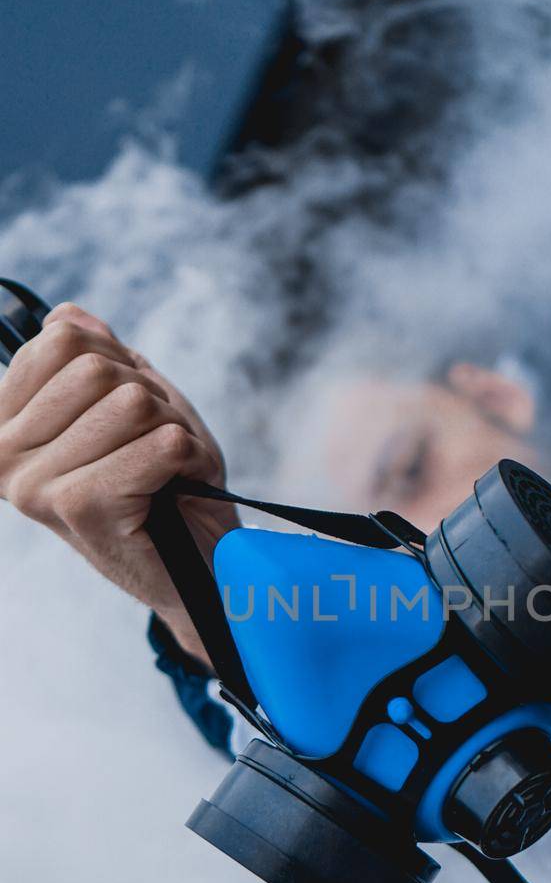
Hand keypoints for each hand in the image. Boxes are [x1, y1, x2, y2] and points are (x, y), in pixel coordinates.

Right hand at [0, 302, 237, 665]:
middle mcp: (5, 457)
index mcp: (6, 427)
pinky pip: (158, 443)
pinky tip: (178, 487)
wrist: (199, 566)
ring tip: (164, 469)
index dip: (118, 361)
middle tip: (154, 447)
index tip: (127, 414)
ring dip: (170, 429)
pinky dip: (188, 457)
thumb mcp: (129, 407)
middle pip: (96, 367)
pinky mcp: (81, 507)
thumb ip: (94, 359)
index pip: (63, 337)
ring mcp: (36, 485)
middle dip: (148, 397)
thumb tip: (69, 315)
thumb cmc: (166, 486)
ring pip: (130, 402)